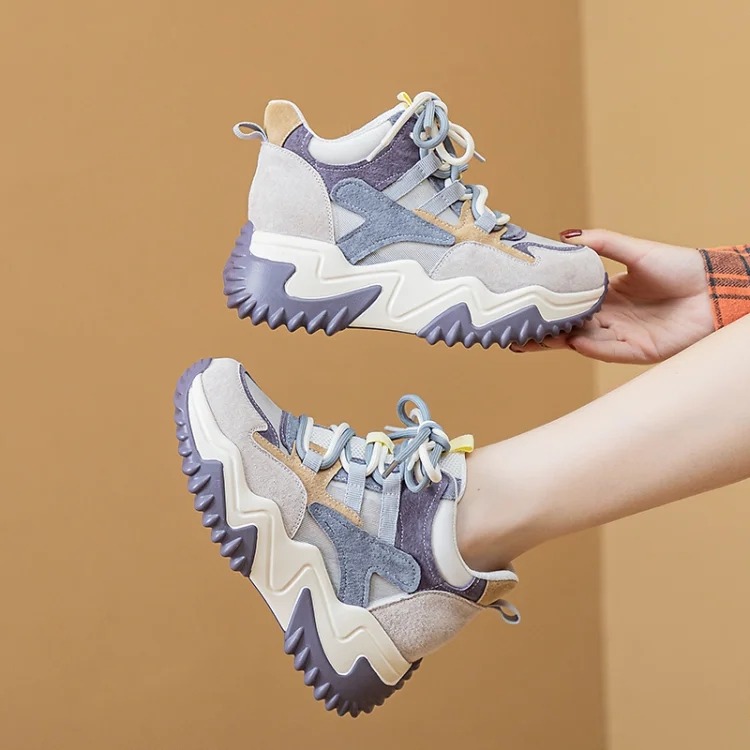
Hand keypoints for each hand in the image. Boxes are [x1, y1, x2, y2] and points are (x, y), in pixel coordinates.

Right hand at [512, 229, 713, 363]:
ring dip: (560, 341)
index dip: (547, 307)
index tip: (523, 306)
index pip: (570, 304)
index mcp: (609, 296)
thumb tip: (565, 234)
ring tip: (534, 339)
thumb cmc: (680, 267)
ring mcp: (624, 336)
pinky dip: (591, 348)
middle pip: (570, 327)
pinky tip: (573, 342)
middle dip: (544, 331)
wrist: (715, 289)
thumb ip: (601, 242)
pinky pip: (609, 351)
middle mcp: (613, 319)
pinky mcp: (640, 350)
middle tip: (515, 332)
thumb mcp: (635, 250)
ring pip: (584, 341)